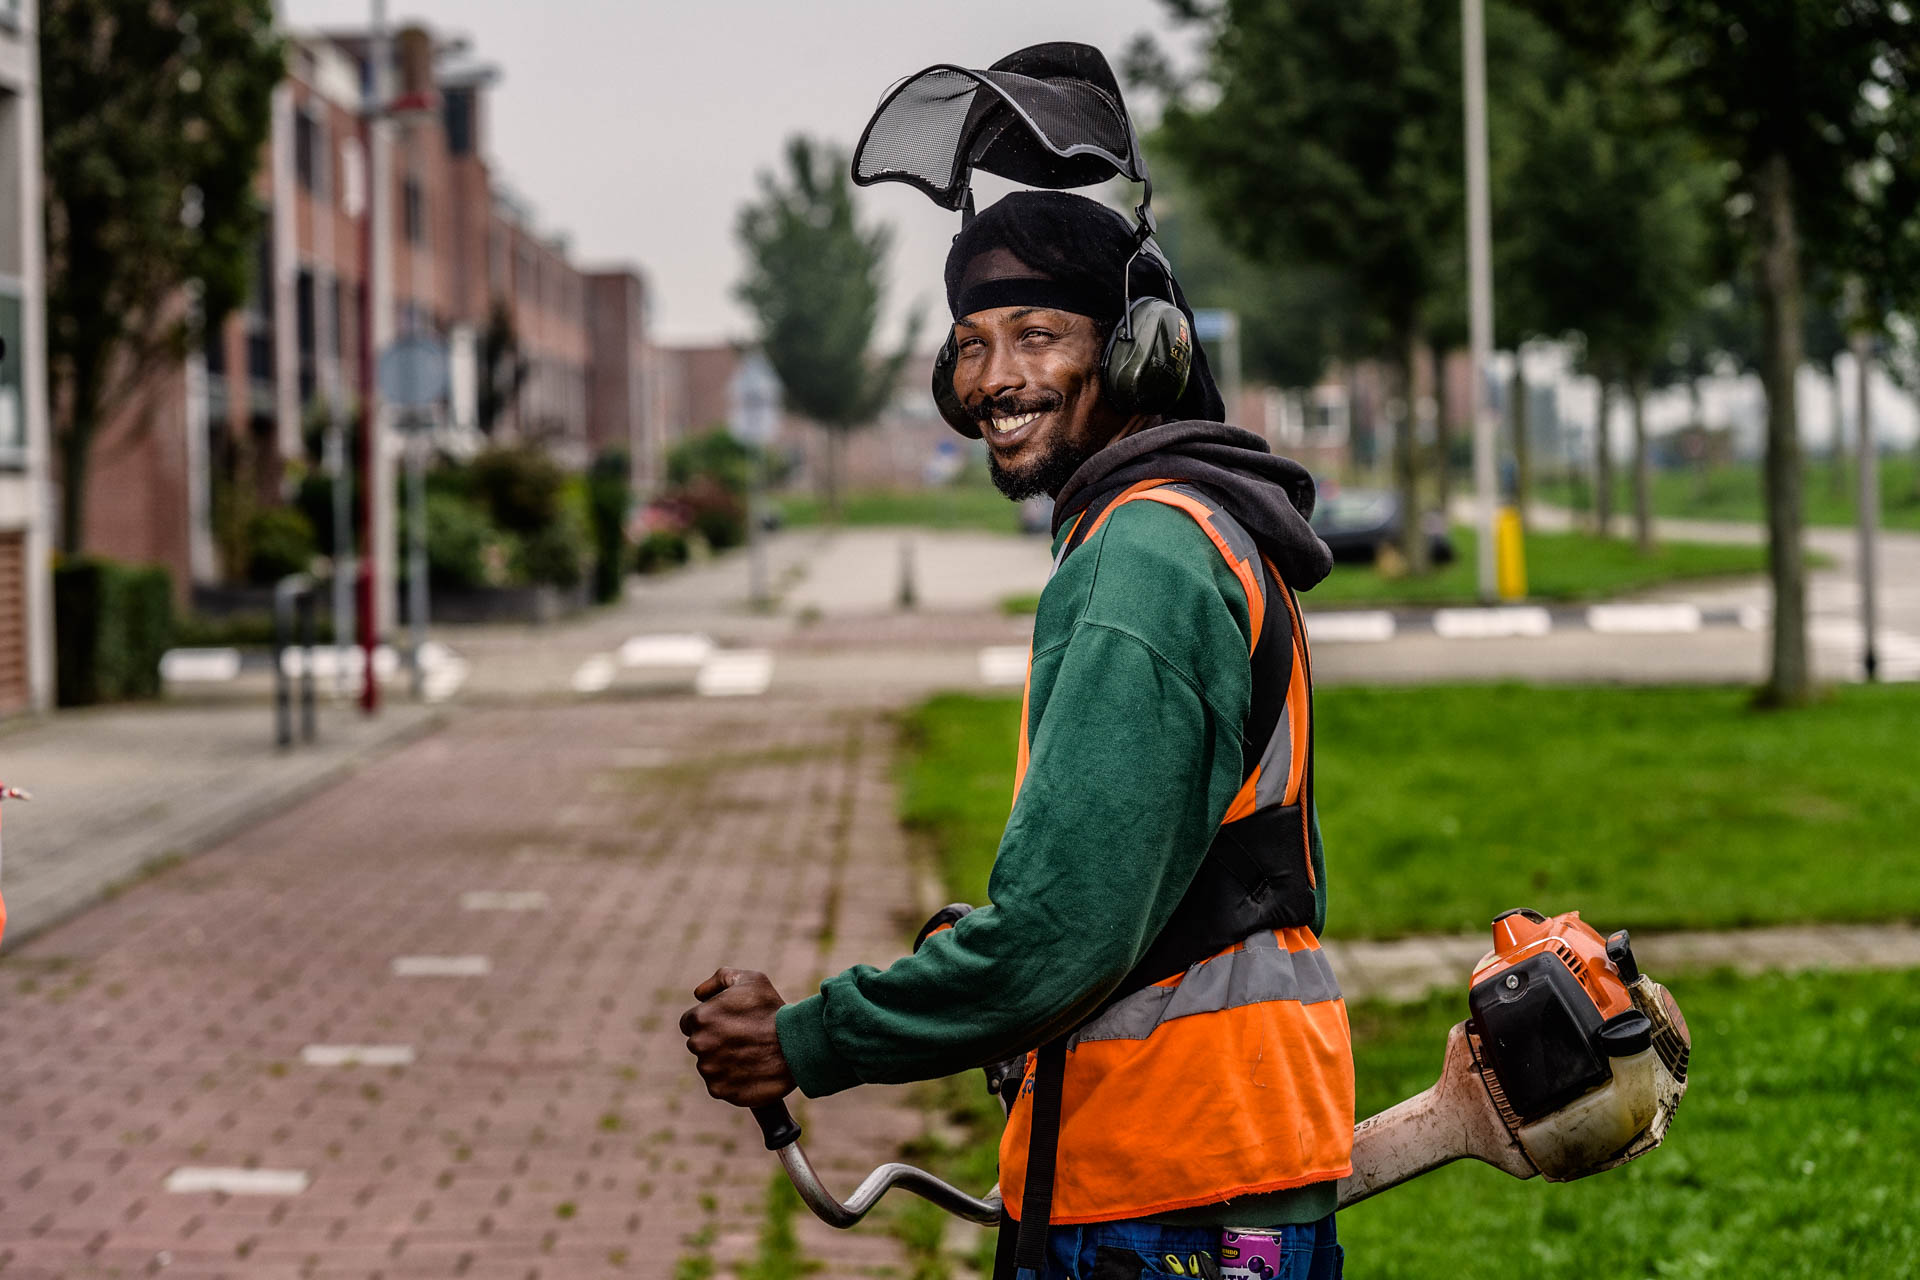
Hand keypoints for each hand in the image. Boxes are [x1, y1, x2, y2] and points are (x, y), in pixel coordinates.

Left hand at [680, 968, 796, 1106]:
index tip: (728, 1023)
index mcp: (700, 1017)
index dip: (709, 1021)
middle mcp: (699, 1044)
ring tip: (750, 1054)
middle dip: (715, 1040)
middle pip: (699, 1044)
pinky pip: (719, 1085)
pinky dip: (731, 1080)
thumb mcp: (751, 980)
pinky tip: (750, 1070)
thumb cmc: (774, 1010)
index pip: (689, 1022)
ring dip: (723, 1060)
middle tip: (742, 1038)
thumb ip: (720, 979)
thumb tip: (698, 994)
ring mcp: (709, 1070)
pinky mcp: (720, 1090)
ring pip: (709, 1065)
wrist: (797, 1045)